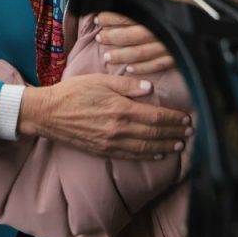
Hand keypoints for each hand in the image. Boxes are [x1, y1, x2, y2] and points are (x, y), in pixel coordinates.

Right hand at [19, 73, 191, 159]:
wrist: (48, 113)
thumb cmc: (72, 92)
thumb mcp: (99, 80)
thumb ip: (126, 85)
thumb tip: (149, 89)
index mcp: (120, 109)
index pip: (155, 116)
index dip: (173, 119)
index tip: (186, 118)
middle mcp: (119, 128)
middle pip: (154, 133)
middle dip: (174, 133)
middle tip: (189, 132)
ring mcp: (111, 142)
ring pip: (146, 146)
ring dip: (165, 146)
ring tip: (180, 144)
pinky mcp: (103, 150)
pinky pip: (131, 155)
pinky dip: (148, 155)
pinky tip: (158, 154)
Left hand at [96, 0, 237, 72]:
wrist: (228, 1)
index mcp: (165, 4)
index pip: (132, 12)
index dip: (113, 17)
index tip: (99, 18)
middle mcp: (170, 24)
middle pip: (135, 34)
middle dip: (114, 37)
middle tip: (99, 37)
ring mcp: (177, 40)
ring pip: (145, 52)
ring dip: (124, 55)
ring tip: (108, 55)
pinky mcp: (183, 51)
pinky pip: (160, 63)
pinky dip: (144, 67)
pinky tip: (130, 68)